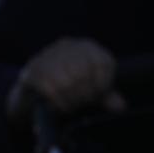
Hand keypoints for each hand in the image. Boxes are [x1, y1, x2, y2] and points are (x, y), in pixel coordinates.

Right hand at [7, 38, 123, 127]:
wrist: (34, 89)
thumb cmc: (70, 88)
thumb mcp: (91, 90)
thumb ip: (106, 96)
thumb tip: (120, 106)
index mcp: (86, 47)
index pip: (102, 63)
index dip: (103, 85)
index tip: (98, 97)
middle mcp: (67, 45)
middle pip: (83, 72)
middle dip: (85, 94)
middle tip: (83, 104)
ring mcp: (48, 55)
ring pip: (66, 81)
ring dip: (70, 99)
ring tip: (72, 106)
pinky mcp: (32, 68)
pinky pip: (48, 87)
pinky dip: (58, 101)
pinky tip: (60, 107)